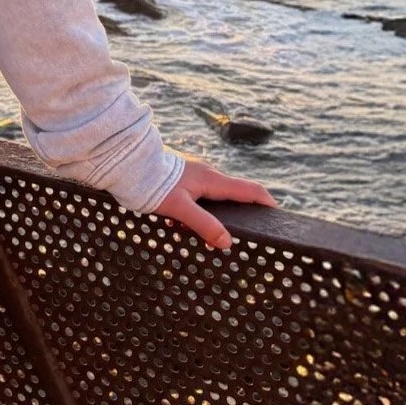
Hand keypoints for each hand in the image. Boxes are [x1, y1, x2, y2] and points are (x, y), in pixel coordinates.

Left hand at [152, 155, 277, 249]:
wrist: (127, 162)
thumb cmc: (153, 185)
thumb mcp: (180, 209)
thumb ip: (204, 225)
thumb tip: (227, 242)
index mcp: (213, 180)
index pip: (250, 190)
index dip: (266, 202)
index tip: (277, 216)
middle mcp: (208, 173)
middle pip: (233, 194)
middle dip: (239, 213)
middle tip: (242, 233)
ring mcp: (194, 173)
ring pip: (212, 197)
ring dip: (211, 215)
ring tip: (198, 234)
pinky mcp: (182, 176)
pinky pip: (196, 196)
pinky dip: (194, 211)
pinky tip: (178, 223)